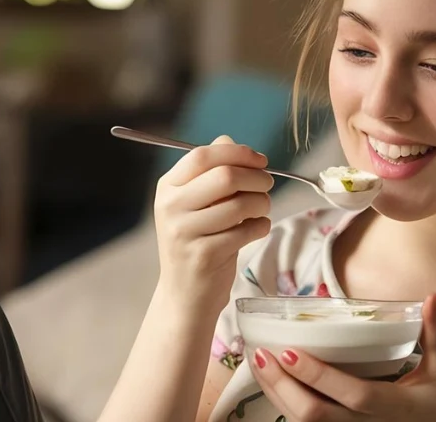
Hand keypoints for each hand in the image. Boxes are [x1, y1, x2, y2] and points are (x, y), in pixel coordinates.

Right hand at [152, 135, 274, 293]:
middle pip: (225, 176)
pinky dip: (260, 226)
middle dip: (257, 178)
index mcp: (168, 188)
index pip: (202, 156)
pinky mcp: (204, 255)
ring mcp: (185, 232)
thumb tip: (230, 142)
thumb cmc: (197, 242)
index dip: (238, 153)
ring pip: (241, 204)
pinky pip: (246, 230)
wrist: (185, 294)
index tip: (261, 160)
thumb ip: (211, 171)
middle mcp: (171, 207)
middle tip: (268, 185)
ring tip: (261, 210)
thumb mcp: (195, 204)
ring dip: (262, 203)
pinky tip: (255, 230)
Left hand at [249, 294, 435, 421]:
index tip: (290, 352)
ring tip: (259, 365)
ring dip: (278, 396)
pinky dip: (288, 407)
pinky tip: (275, 385)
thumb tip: (431, 297)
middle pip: (316, 416)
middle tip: (260, 355)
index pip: (353, 394)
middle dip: (283, 386)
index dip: (319, 377)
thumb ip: (433, 333)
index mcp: (394, 406)